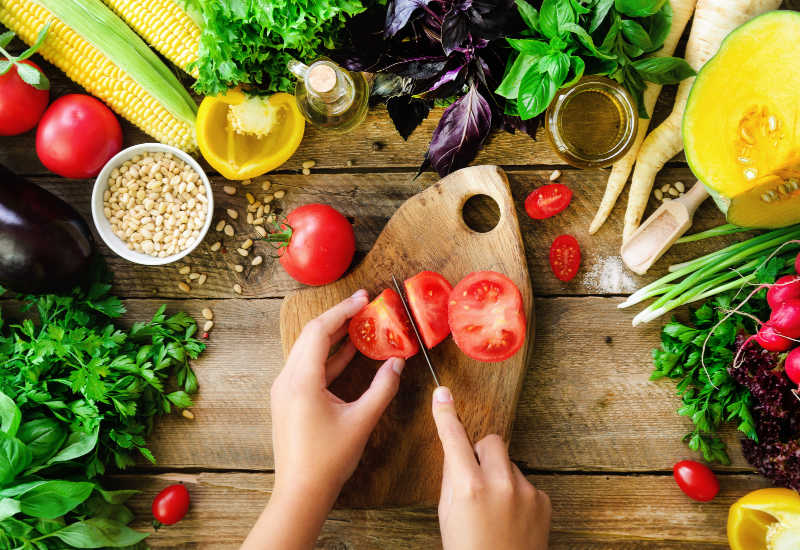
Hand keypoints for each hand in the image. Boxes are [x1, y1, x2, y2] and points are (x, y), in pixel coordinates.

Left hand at [242, 290, 404, 549]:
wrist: (300, 492)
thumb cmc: (328, 459)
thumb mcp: (362, 421)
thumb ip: (382, 388)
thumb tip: (397, 362)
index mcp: (301, 380)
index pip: (320, 331)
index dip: (342, 311)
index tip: (363, 298)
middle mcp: (287, 379)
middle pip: (311, 336)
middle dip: (338, 318)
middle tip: (363, 306)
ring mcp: (284, 390)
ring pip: (307, 350)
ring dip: (333, 336)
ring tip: (359, 324)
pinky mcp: (288, 400)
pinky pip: (307, 367)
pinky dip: (327, 357)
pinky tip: (348, 353)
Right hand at [432, 386, 550, 549]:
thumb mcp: (448, 515)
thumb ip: (452, 479)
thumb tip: (456, 452)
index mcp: (469, 487)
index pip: (454, 439)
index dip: (446, 414)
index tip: (442, 394)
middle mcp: (499, 484)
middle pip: (491, 441)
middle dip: (481, 453)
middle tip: (475, 478)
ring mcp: (525, 492)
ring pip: (508, 464)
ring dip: (500, 477)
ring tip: (494, 510)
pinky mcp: (543, 500)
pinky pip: (526, 483)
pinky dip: (517, 495)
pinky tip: (511, 518)